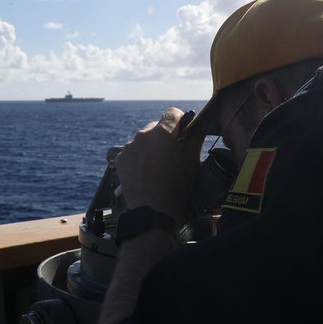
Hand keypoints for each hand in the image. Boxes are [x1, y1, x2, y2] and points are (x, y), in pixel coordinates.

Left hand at [114, 107, 204, 221]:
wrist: (154, 210)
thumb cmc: (176, 186)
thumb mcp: (191, 160)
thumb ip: (196, 136)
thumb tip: (202, 121)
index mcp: (162, 132)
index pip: (171, 113)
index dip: (179, 120)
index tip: (182, 130)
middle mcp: (143, 135)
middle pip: (156, 128)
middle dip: (164, 137)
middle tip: (171, 155)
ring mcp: (129, 147)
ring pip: (143, 141)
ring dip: (150, 148)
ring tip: (157, 168)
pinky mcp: (120, 159)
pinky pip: (132, 152)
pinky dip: (138, 159)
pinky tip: (146, 172)